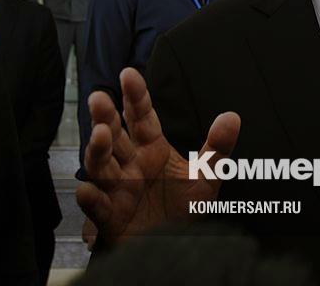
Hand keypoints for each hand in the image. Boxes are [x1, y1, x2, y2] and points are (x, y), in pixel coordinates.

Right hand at [76, 68, 240, 244]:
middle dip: (106, 117)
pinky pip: (99, 207)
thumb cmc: (184, 208)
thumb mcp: (207, 177)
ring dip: (97, 150)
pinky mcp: (111, 217)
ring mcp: (118, 190)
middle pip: (115, 136)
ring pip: (101, 166)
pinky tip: (86, 191)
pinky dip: (92, 200)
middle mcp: (131, 165)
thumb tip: (232, 116)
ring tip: (99, 134)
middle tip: (99, 97)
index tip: (129, 73)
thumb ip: (218, 147)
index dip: (135, 96)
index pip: (142, 117)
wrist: (175, 246)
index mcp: (152, 149)